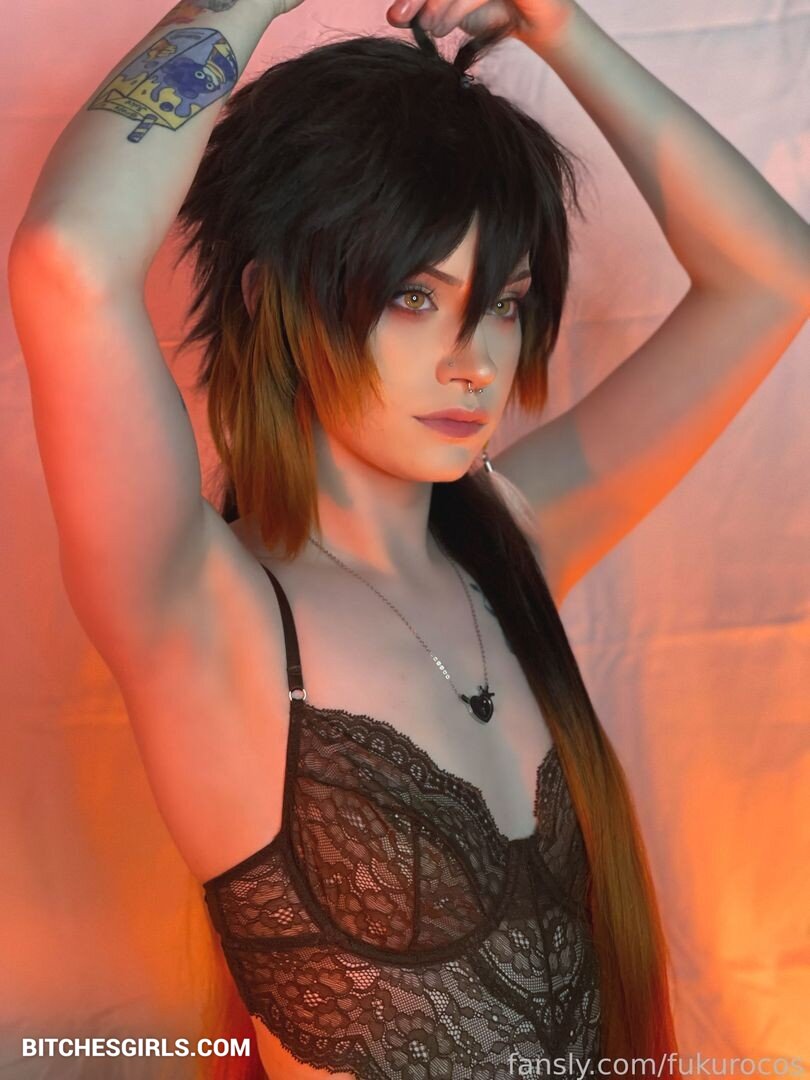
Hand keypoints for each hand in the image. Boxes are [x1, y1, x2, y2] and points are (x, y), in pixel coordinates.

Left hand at [385, 0, 574, 46]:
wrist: (537, 21)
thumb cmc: (491, 8)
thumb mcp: (450, 7)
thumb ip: (424, 6)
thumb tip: (395, 14)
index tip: (396, 11)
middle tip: (399, 17)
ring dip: (435, 4)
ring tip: (429, 29)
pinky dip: (455, 8)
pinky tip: (442, 27)